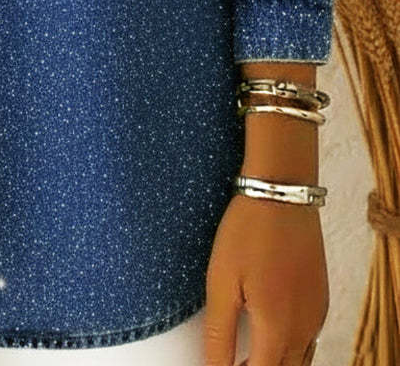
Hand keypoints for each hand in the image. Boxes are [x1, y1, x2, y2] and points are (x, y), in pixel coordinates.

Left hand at [204, 192, 326, 365]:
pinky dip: (289, 348)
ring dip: (274, 362)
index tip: (221, 364)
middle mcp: (304, 328)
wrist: (282, 193)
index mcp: (278, 329)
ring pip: (299, 361)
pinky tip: (267, 332)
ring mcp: (317, 314)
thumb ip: (219, 335)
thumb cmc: (247, 233)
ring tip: (245, 351)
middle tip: (230, 359)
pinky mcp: (321, 300)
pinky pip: (308, 341)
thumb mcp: (221, 283)